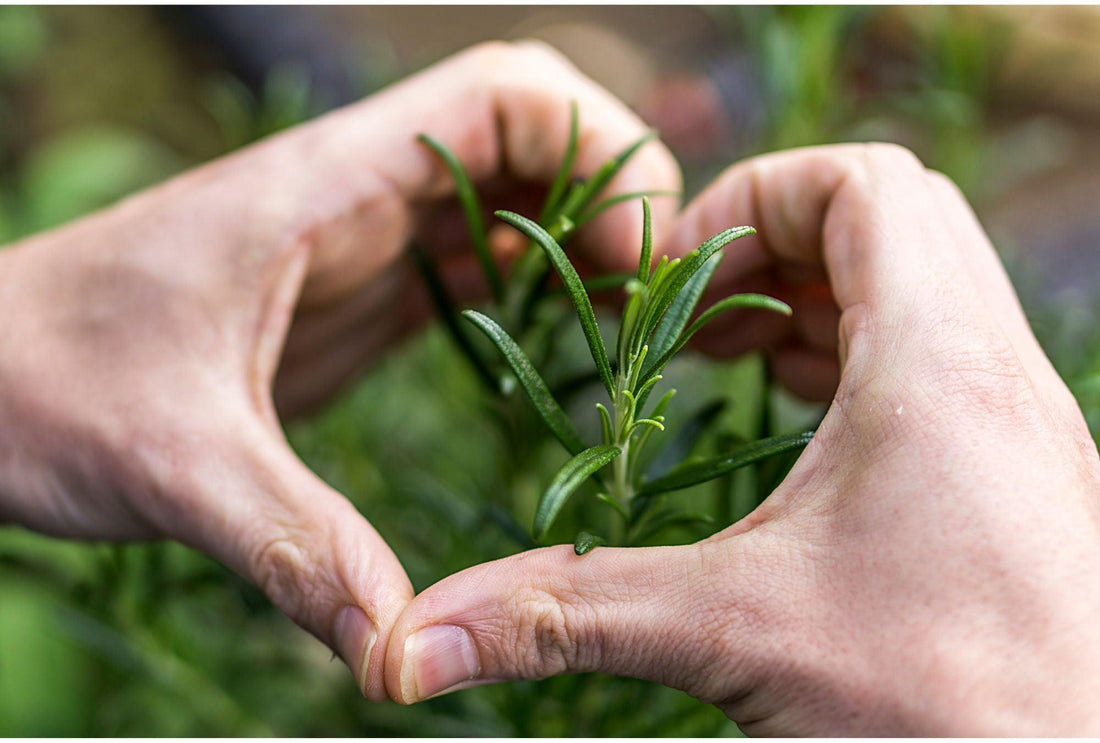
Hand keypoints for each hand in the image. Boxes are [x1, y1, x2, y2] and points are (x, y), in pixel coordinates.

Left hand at [0, 41, 678, 699]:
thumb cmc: (37, 384)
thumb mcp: (173, 465)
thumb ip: (298, 549)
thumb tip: (400, 657)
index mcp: (326, 187)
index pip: (505, 95)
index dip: (598, 149)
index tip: (634, 253)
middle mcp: (358, 198)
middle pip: (535, 136)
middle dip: (618, 200)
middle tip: (652, 311)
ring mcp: (363, 244)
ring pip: (516, 196)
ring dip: (590, 245)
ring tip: (636, 336)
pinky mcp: (358, 296)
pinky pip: (478, 261)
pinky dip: (545, 287)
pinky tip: (568, 352)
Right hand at [382, 144, 1099, 734]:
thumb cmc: (947, 713)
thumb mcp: (737, 636)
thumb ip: (569, 614)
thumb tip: (419, 640)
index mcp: (939, 363)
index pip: (862, 182)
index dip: (753, 202)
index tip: (677, 287)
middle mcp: (997, 374)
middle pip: (890, 220)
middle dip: (773, 250)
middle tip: (695, 324)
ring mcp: (1019, 424)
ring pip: (919, 290)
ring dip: (814, 307)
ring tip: (730, 369)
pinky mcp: (1018, 477)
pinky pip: (937, 362)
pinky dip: (854, 364)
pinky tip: (796, 437)